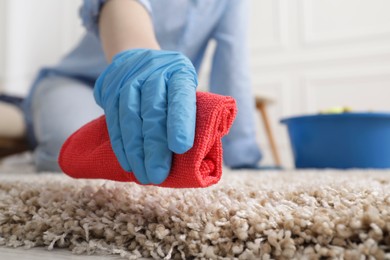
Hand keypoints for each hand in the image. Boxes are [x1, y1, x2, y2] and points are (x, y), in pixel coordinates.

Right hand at [94, 49, 197, 183]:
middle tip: (157, 174)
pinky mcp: (110, 89)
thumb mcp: (187, 88)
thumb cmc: (171, 83)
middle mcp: (154, 72)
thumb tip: (200, 153)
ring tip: (143, 174)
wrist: (137, 55)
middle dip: (155, 147)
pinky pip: (113, 119)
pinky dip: (121, 144)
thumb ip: (193, 113)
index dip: (180, 121)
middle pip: (153, 111)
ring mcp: (129, 79)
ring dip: (135, 150)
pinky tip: (128, 162)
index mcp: (180, 72)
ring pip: (129, 117)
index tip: (181, 148)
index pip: (180, 96)